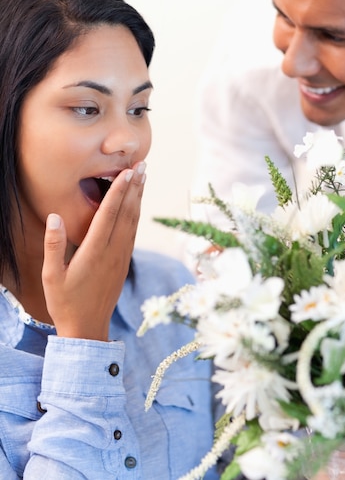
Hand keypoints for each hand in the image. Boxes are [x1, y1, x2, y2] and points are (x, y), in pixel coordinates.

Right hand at [41, 162, 145, 340]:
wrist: (88, 329)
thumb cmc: (65, 302)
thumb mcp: (51, 276)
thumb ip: (53, 245)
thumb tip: (54, 216)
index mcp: (94, 252)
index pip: (109, 215)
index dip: (119, 191)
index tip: (128, 172)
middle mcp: (113, 251)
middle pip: (127, 213)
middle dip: (135, 187)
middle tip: (143, 164)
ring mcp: (121, 257)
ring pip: (133, 221)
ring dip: (139, 197)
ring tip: (144, 177)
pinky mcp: (124, 262)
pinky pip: (133, 232)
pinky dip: (137, 214)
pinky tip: (138, 204)